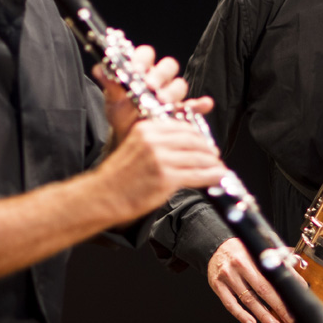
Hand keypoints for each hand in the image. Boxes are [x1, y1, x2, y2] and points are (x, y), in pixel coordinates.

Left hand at [95, 46, 207, 137]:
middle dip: (160, 75)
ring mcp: (170, 94)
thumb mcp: (113, 100)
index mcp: (142, 70)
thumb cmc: (121, 114)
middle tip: (151, 86)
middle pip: (167, 66)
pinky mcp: (181, 110)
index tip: (136, 69)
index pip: (146, 54)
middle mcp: (158, 79)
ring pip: (179, 84)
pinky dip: (200, 104)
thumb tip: (99, 68)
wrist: (129, 138)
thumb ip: (109, 83)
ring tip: (164, 101)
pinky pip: (194, 105)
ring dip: (173, 91)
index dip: (142, 59)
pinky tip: (203, 104)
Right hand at [98, 114, 225, 219]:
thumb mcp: (134, 147)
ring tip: (219, 168)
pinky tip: (218, 177)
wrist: (103, 196)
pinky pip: (198, 174)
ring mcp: (161, 159)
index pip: (182, 126)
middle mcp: (154, 141)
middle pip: (193, 140)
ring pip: (198, 157)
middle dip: (208, 149)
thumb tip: (183, 147)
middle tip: (215, 155)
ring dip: (213, 163)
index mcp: (146, 129)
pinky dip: (212, 176)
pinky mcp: (167, 178)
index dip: (198, 135)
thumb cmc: (117, 177)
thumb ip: (157, 142)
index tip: (205, 142)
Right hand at [206, 238, 297, 322]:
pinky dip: (241, 315)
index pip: (272, 274)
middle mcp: (239, 265)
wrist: (216, 246)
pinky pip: (230, 304)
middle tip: (288, 318)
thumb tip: (294, 265)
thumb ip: (276, 257)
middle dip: (277, 306)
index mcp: (252, 254)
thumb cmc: (240, 249)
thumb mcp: (258, 249)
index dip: (285, 288)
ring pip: (248, 299)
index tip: (295, 299)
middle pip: (262, 289)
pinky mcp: (218, 285)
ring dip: (262, 315)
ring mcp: (227, 276)